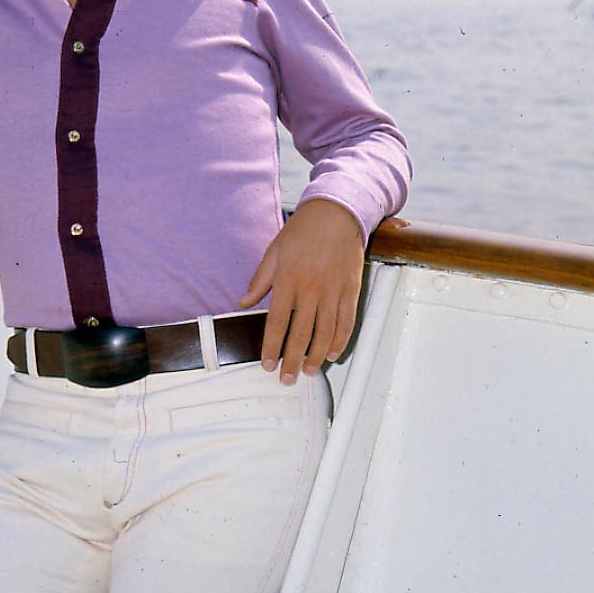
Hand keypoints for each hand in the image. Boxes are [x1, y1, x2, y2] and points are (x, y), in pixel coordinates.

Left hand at [238, 198, 364, 383]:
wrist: (336, 213)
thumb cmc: (302, 230)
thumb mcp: (273, 251)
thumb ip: (259, 280)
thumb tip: (242, 302)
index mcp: (287, 281)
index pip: (276, 324)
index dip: (271, 348)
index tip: (267, 364)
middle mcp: (310, 289)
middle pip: (301, 335)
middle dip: (291, 361)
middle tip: (286, 379)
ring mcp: (332, 291)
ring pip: (325, 334)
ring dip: (316, 357)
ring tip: (308, 372)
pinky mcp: (350, 290)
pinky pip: (346, 322)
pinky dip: (341, 341)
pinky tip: (333, 353)